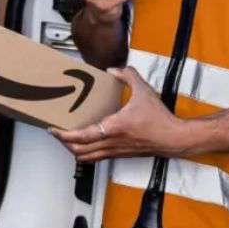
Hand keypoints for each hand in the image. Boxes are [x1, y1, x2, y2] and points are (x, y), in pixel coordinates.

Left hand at [50, 67, 192, 161]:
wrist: (175, 138)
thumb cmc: (160, 119)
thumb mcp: (144, 90)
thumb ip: (128, 76)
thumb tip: (114, 70)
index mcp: (114, 127)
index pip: (82, 136)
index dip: (64, 135)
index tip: (53, 129)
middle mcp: (112, 142)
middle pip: (79, 151)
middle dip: (64, 143)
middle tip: (56, 133)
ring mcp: (116, 151)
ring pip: (87, 157)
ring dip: (74, 150)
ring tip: (67, 139)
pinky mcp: (121, 154)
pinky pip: (98, 157)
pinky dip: (87, 153)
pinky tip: (85, 144)